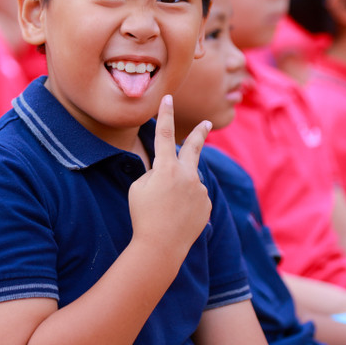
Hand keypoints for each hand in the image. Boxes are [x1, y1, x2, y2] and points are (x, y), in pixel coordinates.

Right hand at [128, 95, 211, 258]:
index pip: (164, 135)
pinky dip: (186, 204)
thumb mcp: (139, 188)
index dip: (166, 115)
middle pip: (194, 148)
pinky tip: (177, 217)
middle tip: (206, 123)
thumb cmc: (143, 216)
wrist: (160, 247)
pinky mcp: (206, 204)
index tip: (168, 97)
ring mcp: (200, 190)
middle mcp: (187, 175)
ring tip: (167, 208)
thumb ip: (155, 173)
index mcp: (166, 168)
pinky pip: (195, 197)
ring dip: (179, 190)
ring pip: (189, 181)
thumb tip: (167, 170)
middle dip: (200, 133)